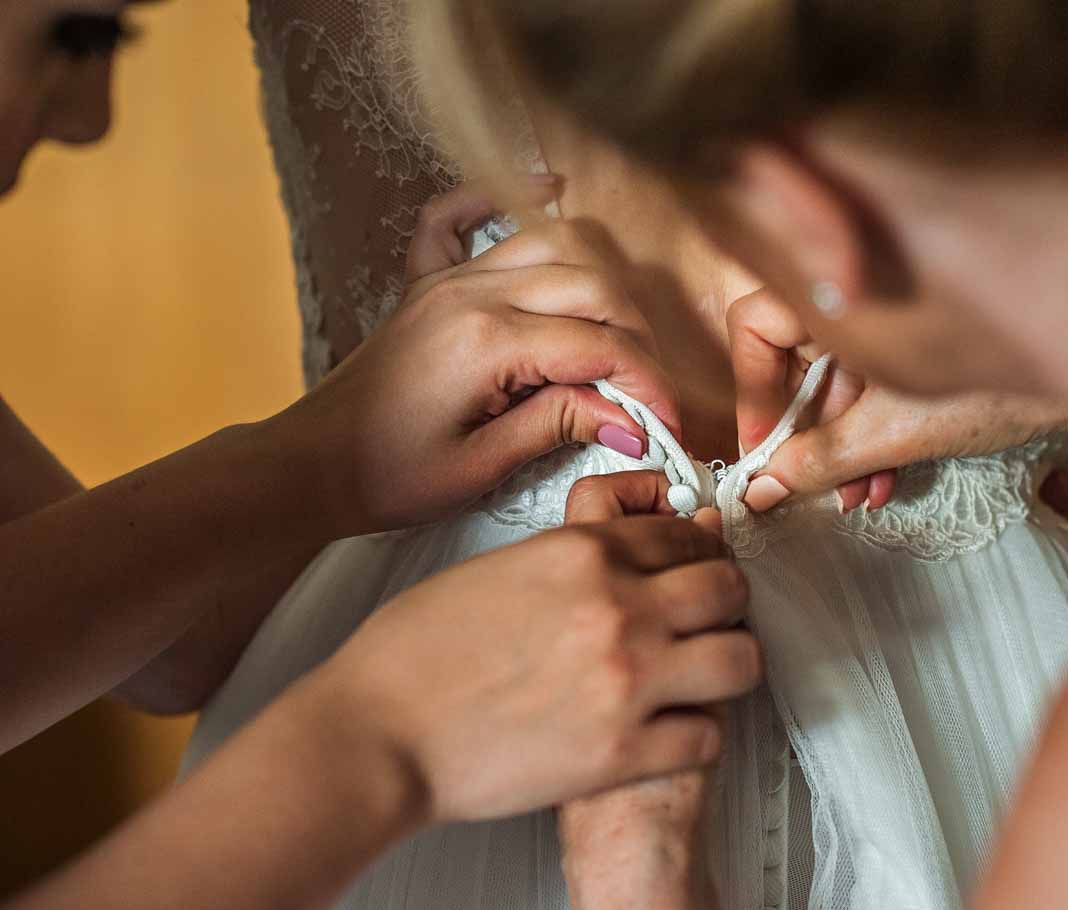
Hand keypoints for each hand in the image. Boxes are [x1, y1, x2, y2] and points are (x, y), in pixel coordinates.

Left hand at [267, 186, 679, 535]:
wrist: (311, 465)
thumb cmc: (389, 476)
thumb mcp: (481, 467)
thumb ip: (559, 425)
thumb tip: (631, 418)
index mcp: (486, 343)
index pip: (599, 345)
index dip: (647, 384)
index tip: (668, 423)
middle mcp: (471, 294)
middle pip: (591, 285)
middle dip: (636, 337)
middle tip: (647, 390)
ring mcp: (448, 280)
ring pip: (552, 244)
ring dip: (600, 280)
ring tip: (619, 334)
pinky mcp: (428, 282)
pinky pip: (462, 217)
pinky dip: (503, 197)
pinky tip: (546, 188)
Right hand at [310, 470, 760, 824]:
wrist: (377, 733)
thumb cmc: (412, 655)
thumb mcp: (496, 569)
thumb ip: (566, 556)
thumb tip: (609, 558)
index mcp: (582, 551)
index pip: (682, 535)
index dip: (697, 554)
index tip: (696, 571)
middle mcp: (618, 606)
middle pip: (728, 589)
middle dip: (727, 605)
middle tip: (711, 624)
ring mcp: (628, 679)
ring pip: (739, 661)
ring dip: (728, 668)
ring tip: (704, 680)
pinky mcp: (624, 752)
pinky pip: (709, 737)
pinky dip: (698, 736)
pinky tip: (673, 734)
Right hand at [729, 288, 1067, 513]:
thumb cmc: (1008, 376)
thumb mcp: (897, 430)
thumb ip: (819, 458)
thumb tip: (759, 488)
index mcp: (842, 276)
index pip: (755, 323)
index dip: (750, 390)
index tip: (759, 451)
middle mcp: (863, 276)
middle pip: (798, 356)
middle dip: (808, 432)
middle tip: (815, 490)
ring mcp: (899, 299)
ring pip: (842, 372)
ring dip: (845, 439)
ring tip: (862, 497)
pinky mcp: (932, 326)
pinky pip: (881, 372)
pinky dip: (878, 421)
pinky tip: (889, 477)